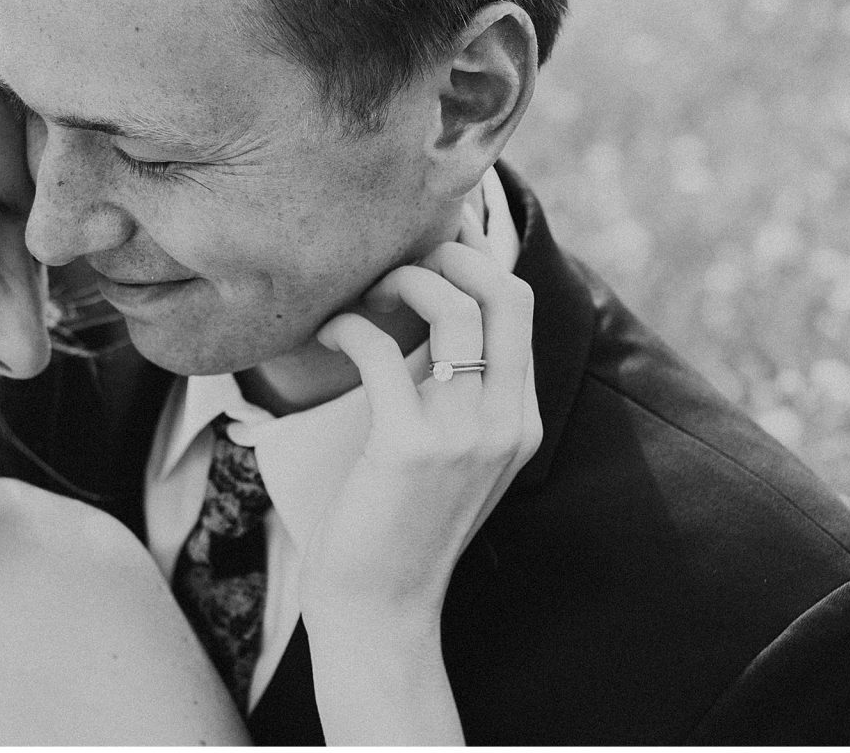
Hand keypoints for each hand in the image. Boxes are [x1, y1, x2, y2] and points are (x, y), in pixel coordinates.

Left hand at [298, 222, 541, 624]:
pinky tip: (328, 334)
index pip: (520, 305)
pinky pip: (381, 351)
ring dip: (400, 281)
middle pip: (505, 291)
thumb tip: (426, 312)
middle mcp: (506, 420)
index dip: (476, 256)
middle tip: (395, 262)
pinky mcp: (410, 446)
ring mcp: (465, 434)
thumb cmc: (397, 523)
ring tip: (361, 295)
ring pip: (452, 309)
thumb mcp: (449, 455)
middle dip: (449, 254)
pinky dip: (348, 326)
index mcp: (520, 418)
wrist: (381, 609)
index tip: (429, 241)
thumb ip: (455, 393)